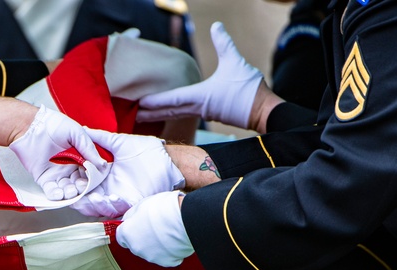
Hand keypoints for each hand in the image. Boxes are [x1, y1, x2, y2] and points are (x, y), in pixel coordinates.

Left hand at [8, 105, 105, 199]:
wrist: (30, 127)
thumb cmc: (53, 125)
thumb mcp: (77, 133)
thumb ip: (89, 149)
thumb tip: (103, 164)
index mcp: (80, 157)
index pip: (90, 172)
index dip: (92, 178)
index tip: (94, 180)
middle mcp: (70, 168)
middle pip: (79, 183)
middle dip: (81, 188)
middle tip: (81, 187)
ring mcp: (57, 175)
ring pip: (67, 190)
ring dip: (70, 193)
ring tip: (70, 191)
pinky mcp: (45, 179)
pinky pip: (52, 191)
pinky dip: (56, 195)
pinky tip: (59, 194)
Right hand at [71, 129, 184, 217]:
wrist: (169, 161)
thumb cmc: (147, 151)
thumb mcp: (119, 142)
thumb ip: (100, 138)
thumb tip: (83, 129)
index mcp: (104, 175)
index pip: (84, 182)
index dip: (75, 183)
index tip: (66, 181)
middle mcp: (109, 188)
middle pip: (89, 198)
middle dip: (81, 199)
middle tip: (74, 196)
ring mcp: (119, 198)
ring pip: (101, 207)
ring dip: (94, 205)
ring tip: (92, 198)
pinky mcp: (131, 204)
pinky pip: (118, 210)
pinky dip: (112, 206)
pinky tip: (110, 198)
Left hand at [115, 191, 192, 266]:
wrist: (186, 218)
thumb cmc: (164, 208)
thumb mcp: (142, 204)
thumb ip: (132, 215)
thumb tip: (129, 219)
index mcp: (127, 234)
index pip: (121, 236)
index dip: (130, 230)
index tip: (137, 225)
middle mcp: (136, 248)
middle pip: (136, 245)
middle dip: (143, 237)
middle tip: (156, 226)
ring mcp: (151, 257)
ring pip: (150, 252)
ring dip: (156, 244)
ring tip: (168, 232)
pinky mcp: (166, 262)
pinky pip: (165, 257)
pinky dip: (169, 251)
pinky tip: (175, 240)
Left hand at [137, 22, 263, 128]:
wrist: (264, 111)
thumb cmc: (249, 89)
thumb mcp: (235, 61)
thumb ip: (223, 43)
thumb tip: (216, 26)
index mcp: (200, 96)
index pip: (171, 99)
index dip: (154, 101)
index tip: (139, 103)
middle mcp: (198, 108)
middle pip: (168, 111)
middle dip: (150, 112)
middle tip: (132, 113)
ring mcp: (203, 113)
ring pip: (175, 115)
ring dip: (159, 115)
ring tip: (143, 116)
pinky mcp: (210, 115)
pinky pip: (185, 116)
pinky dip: (172, 115)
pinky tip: (168, 113)